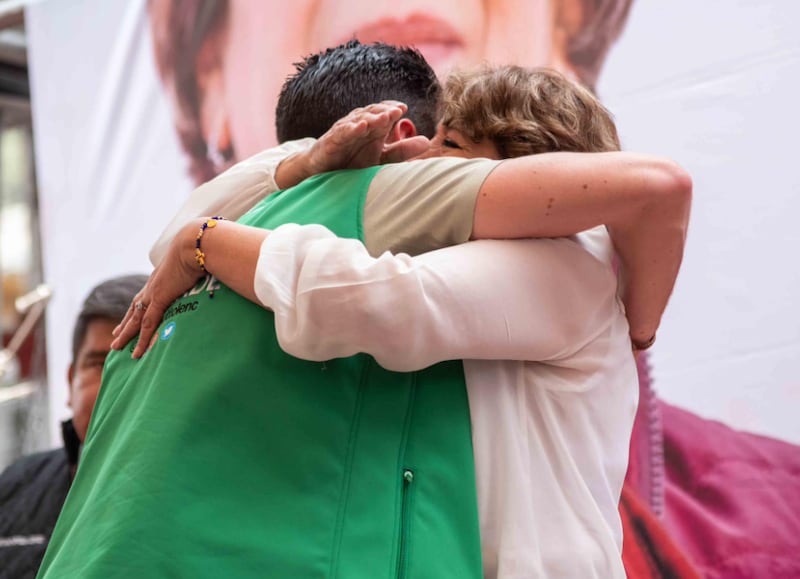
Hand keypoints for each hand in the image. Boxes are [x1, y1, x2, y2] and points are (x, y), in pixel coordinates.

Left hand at [111, 222, 204, 357]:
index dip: (137, 308)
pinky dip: (142, 339)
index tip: (130, 317)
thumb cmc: (201, 251)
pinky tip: (137, 352)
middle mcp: (153, 285)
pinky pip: (147, 324)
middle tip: (116, 335)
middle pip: (134, 309)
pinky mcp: (159, 298)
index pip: (145, 296)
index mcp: (161, 278)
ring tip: (116, 346)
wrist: (195, 245)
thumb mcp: (197, 264)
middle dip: (125, 323)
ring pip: (135, 319)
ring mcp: (154, 292)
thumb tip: (210, 274)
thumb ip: (199, 272)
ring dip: (126, 333)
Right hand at [306, 101, 406, 171]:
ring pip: (357, 121)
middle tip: (396, 110)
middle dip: (383, 111)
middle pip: (372, 114)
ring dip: (370, 118)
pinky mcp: (330, 143)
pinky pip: (341, 134)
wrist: (322, 174)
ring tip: (383, 117)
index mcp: (372, 129)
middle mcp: (358, 127)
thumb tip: (427, 142)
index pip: (383, 113)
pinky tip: (360, 127)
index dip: (392, 109)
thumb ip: (402, 151)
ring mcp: (344, 133)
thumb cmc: (353, 164)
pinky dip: (350, 129)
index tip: (404, 109)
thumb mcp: (381, 159)